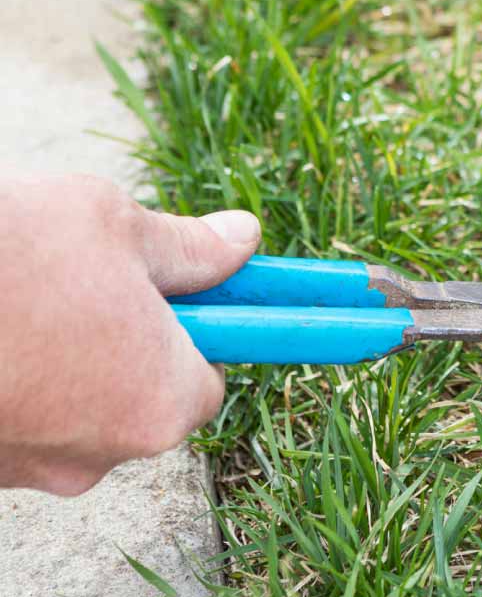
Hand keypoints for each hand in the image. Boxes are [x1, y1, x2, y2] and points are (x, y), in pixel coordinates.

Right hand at [0, 175, 259, 494]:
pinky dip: (8, 381)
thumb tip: (243, 241)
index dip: (194, 335)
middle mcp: (99, 456)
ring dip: (58, 363)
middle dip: (120, 347)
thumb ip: (190, 249)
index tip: (175, 300)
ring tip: (22, 301)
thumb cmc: (13, 250)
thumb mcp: (117, 226)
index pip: (208, 384)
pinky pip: (13, 419)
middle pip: (136, 402)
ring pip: (68, 412)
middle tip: (85, 285)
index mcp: (160, 403)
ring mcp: (27, 470)